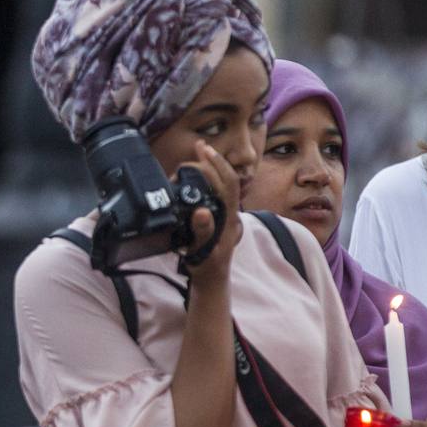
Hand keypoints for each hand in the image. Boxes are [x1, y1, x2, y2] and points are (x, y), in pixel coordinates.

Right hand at [176, 141, 241, 279]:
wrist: (212, 279)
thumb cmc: (208, 267)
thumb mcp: (203, 252)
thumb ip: (203, 232)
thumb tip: (201, 211)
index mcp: (229, 217)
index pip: (229, 183)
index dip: (218, 165)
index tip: (204, 150)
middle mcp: (230, 212)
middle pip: (227, 179)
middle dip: (214, 160)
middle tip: (198, 147)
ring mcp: (225, 214)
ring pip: (222, 185)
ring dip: (211, 168)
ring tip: (197, 156)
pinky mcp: (218, 217)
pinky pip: (215, 192)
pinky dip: (206, 180)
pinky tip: (196, 177)